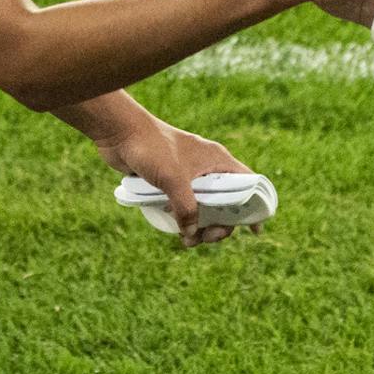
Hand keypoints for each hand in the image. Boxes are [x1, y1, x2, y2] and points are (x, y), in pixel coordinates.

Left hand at [89, 105, 251, 247]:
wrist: (120, 132)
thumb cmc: (151, 148)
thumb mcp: (174, 180)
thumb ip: (186, 208)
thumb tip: (192, 233)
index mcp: (217, 160)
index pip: (247, 183)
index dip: (254, 205)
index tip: (253, 229)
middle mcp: (207, 167)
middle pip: (226, 202)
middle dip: (219, 224)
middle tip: (206, 238)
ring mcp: (189, 174)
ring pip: (204, 206)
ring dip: (200, 226)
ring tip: (187, 240)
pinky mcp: (171, 181)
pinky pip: (185, 205)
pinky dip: (185, 219)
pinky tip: (176, 231)